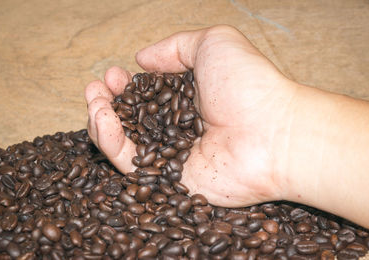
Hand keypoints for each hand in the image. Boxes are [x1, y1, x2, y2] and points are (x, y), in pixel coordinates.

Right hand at [85, 25, 296, 206]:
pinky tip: (102, 120)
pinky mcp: (170, 179)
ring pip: (125, 141)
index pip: (146, 93)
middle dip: (108, 102)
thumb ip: (175, 47)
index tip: (114, 75)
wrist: (275, 132)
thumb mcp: (213, 44)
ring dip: (101, 121)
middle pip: (131, 118)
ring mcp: (173, 154)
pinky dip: (110, 142)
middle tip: (96, 89)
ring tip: (93, 102)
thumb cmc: (249, 84)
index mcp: (188, 97)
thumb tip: (141, 59)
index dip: (126, 84)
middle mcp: (178, 127)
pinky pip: (131, 163)